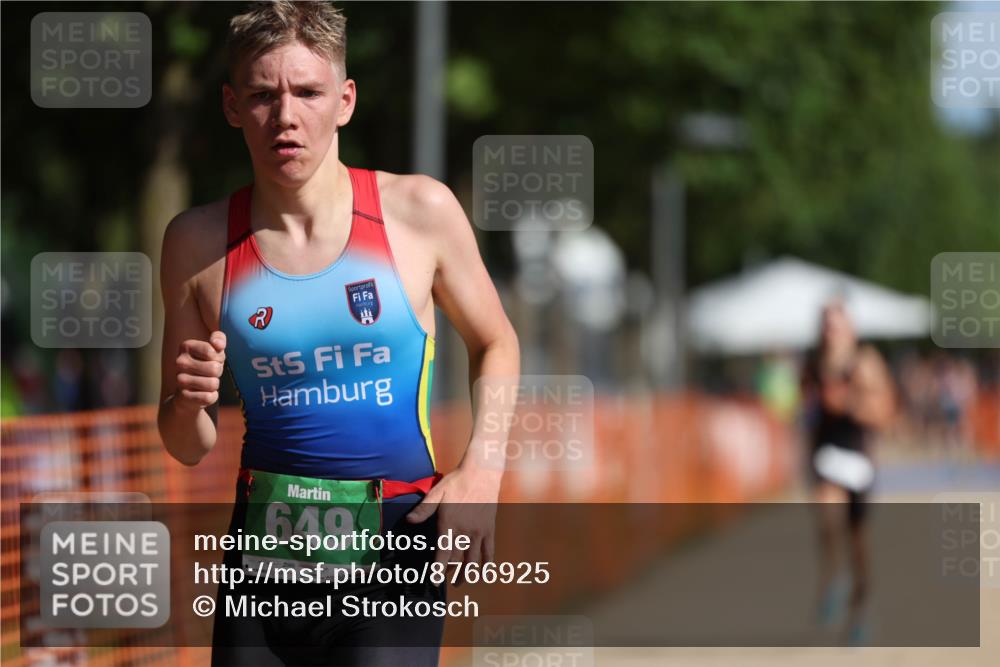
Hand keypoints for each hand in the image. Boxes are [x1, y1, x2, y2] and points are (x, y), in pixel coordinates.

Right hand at [173, 331, 225, 412]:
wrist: (188, 393)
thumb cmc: (204, 366)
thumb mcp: (213, 350)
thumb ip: (219, 339)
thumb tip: (218, 344)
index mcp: (186, 346)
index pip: (213, 351)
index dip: (219, 358)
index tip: (212, 360)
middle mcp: (180, 362)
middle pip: (215, 368)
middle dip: (218, 372)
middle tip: (209, 373)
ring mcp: (180, 379)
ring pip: (213, 384)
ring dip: (214, 385)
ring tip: (205, 383)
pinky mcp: (183, 396)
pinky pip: (209, 397)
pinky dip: (211, 396)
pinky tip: (202, 393)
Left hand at [406, 467, 500, 584]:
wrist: (482, 473)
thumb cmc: (457, 482)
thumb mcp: (437, 492)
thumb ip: (424, 509)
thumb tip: (409, 520)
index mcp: (449, 523)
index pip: (443, 552)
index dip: (438, 569)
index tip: (434, 581)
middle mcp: (465, 531)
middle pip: (457, 559)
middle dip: (450, 572)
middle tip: (445, 579)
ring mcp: (479, 532)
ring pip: (473, 560)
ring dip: (467, 574)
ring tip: (460, 582)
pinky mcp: (489, 529)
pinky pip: (489, 551)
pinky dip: (487, 565)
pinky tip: (484, 574)